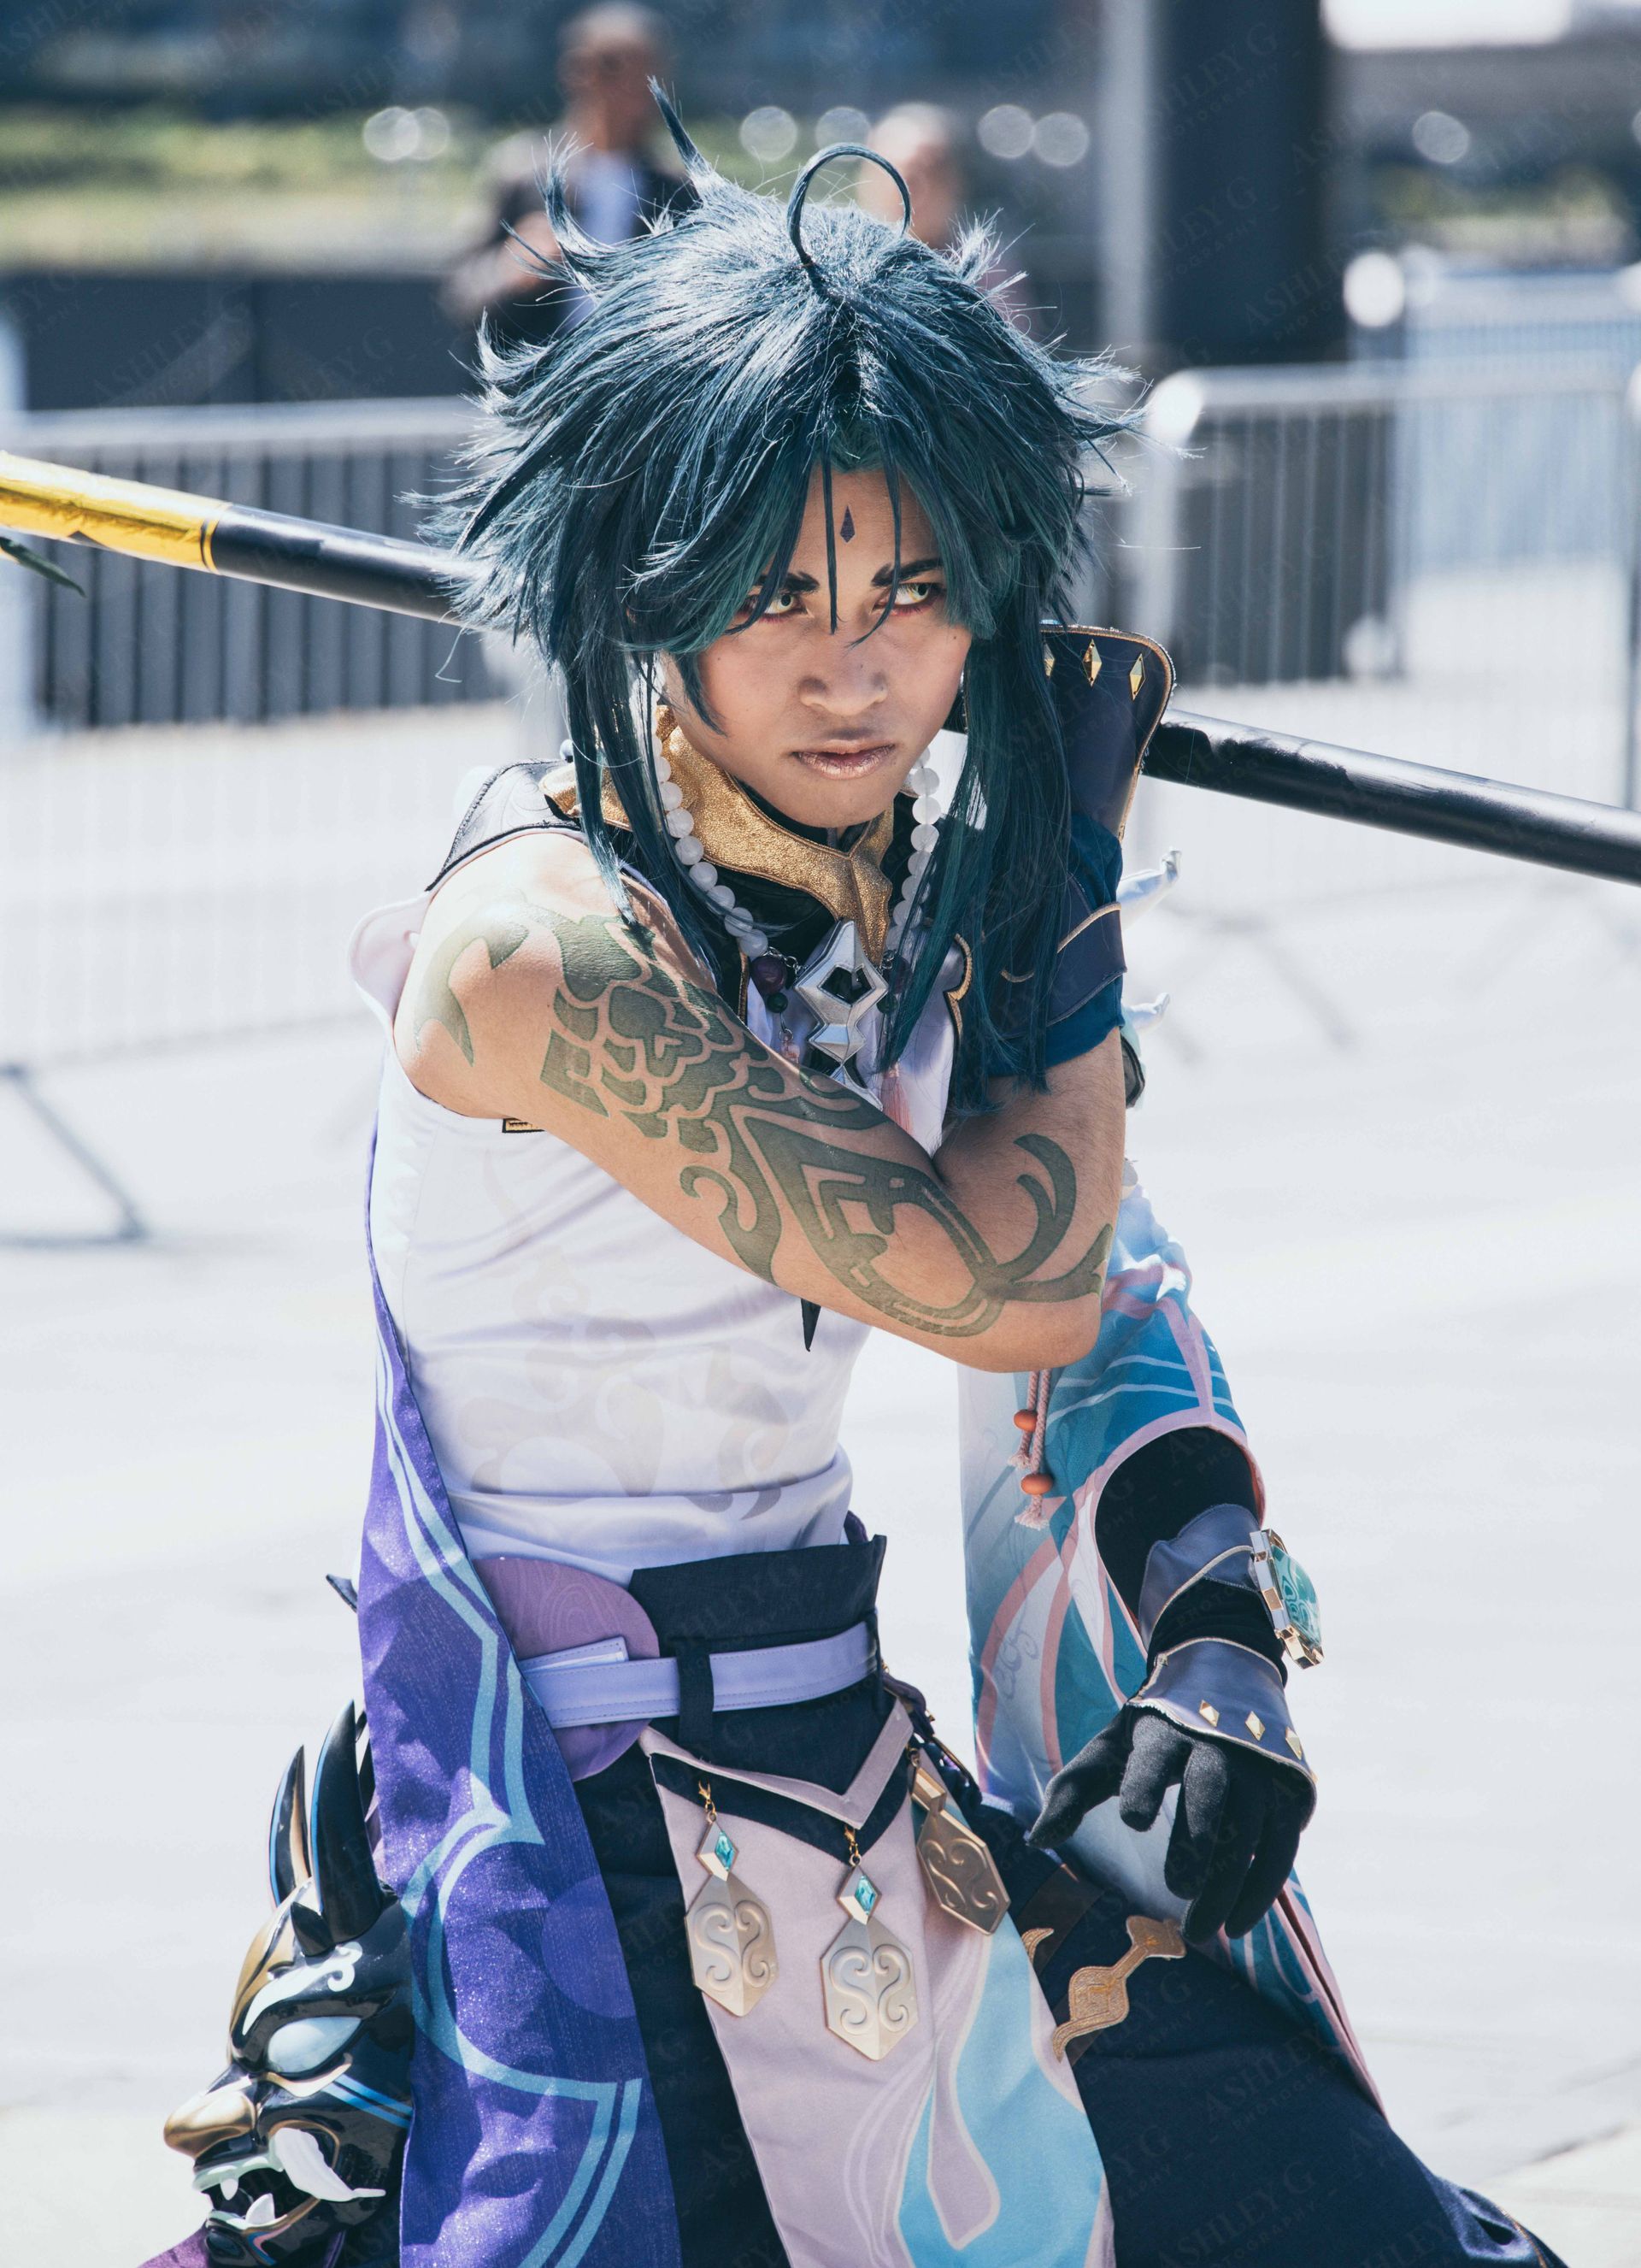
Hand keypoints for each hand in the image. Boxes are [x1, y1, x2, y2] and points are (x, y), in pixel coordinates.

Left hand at [1027, 1704, 1311, 1941]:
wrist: (1226, 1677)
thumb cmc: (1154, 1729)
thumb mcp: (1110, 1747)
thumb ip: (1073, 1792)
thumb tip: (1036, 1841)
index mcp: (1163, 1730)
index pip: (1152, 1757)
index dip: (1143, 1784)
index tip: (1132, 1821)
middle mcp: (1217, 1744)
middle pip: (1209, 1792)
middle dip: (1195, 1842)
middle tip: (1177, 1890)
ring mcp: (1259, 1767)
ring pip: (1250, 1827)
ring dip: (1229, 1884)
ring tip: (1198, 1929)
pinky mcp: (1289, 1791)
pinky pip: (1281, 1846)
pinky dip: (1263, 1888)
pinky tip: (1238, 1924)